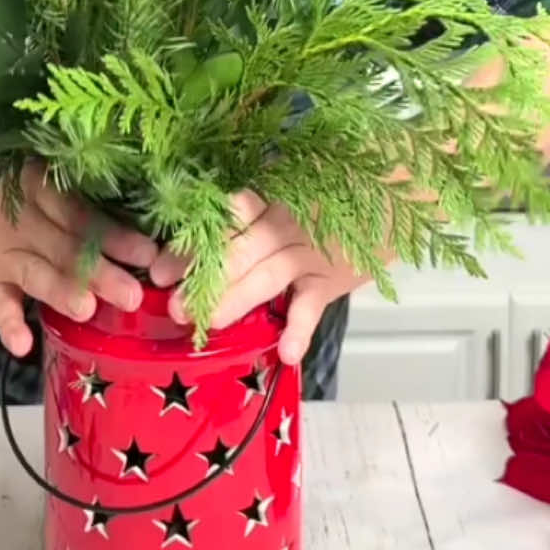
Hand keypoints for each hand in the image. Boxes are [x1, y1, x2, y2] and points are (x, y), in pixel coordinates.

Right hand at [0, 161, 156, 357]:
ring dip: (59, 291)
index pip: (85, 217)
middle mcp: (30, 229)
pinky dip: (7, 326)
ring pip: (36, 276)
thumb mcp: (38, 185)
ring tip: (86, 309)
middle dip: (100, 273)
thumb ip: (78, 207)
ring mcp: (5, 261)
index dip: (116, 236)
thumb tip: (141, 238)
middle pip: (69, 250)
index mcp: (47, 198)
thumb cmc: (5, 195)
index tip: (151, 254)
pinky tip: (22, 345)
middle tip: (132, 296)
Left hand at [149, 190, 370, 367]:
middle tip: (175, 306)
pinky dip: (300, 328)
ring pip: (267, 276)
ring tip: (207, 324)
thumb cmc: (329, 202)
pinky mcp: (332, 278)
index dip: (190, 247)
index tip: (158, 269)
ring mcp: (309, 252)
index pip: (220, 223)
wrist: (391, 200)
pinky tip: (286, 352)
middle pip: (238, 251)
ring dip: (236, 301)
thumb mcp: (287, 196)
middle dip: (204, 280)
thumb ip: (249, 215)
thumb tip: (191, 248)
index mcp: (265, 202)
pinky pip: (313, 305)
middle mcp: (283, 224)